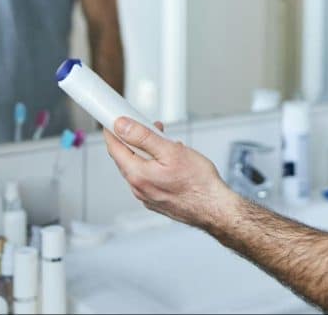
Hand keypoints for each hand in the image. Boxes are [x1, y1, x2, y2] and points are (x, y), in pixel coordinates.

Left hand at [105, 117, 238, 229]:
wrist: (214, 207)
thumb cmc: (198, 183)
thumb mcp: (171, 151)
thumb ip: (143, 137)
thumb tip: (122, 126)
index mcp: (137, 175)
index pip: (115, 148)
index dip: (113, 131)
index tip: (113, 119)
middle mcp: (139, 188)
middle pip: (126, 158)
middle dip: (135, 139)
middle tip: (149, 126)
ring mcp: (147, 196)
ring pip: (139, 167)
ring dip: (148, 152)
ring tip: (167, 143)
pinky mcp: (157, 200)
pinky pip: (149, 178)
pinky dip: (155, 165)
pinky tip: (171, 162)